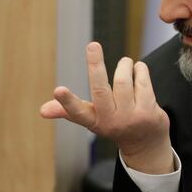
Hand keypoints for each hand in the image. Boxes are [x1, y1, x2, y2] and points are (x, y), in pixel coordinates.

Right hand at [39, 42, 173, 173]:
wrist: (146, 145)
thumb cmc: (114, 124)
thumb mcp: (91, 119)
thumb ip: (68, 111)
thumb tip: (42, 110)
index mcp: (93, 121)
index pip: (77, 112)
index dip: (66, 101)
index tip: (58, 90)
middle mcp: (110, 120)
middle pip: (100, 89)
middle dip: (95, 66)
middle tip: (92, 45)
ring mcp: (131, 118)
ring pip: (123, 81)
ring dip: (125, 65)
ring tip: (125, 63)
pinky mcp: (149, 113)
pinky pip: (142, 82)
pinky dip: (140, 70)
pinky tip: (138, 69)